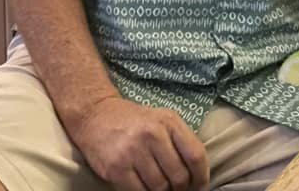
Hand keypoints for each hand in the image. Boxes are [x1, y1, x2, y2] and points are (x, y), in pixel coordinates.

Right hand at [74, 95, 208, 190]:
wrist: (96, 114)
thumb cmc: (133, 121)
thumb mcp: (161, 120)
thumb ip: (179, 142)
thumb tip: (196, 176)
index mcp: (169, 121)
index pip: (196, 155)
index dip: (201, 177)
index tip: (199, 187)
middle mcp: (153, 134)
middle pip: (179, 177)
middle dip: (180, 189)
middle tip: (176, 190)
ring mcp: (134, 151)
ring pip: (160, 188)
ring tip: (159, 188)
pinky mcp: (117, 168)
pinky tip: (143, 187)